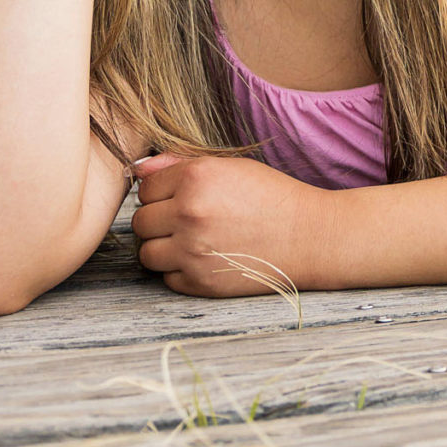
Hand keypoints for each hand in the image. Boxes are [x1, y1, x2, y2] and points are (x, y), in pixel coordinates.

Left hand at [130, 153, 325, 297]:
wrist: (309, 236)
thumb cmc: (271, 197)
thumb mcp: (230, 168)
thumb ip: (179, 164)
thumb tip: (137, 168)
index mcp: (196, 178)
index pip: (146, 188)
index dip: (162, 192)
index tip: (182, 197)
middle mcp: (188, 213)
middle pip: (140, 221)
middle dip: (159, 220)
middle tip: (189, 220)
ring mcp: (192, 251)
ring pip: (146, 252)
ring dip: (163, 248)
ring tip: (192, 241)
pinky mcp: (199, 282)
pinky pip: (167, 278)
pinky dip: (180, 271)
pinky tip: (205, 259)